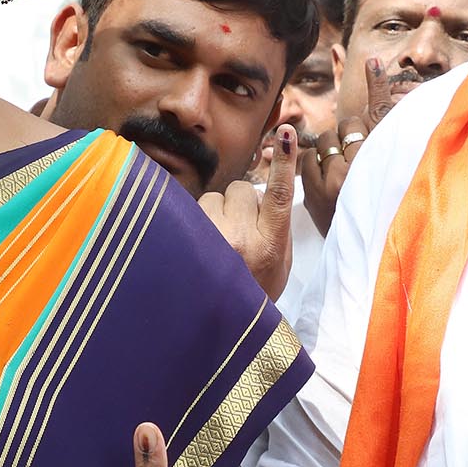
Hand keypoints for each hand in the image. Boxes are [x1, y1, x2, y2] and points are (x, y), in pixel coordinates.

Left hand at [199, 124, 295, 299]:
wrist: (218, 331)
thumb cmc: (254, 293)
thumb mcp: (280, 265)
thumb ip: (275, 226)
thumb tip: (265, 191)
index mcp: (270, 246)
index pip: (280, 195)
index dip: (284, 162)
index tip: (284, 135)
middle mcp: (240, 240)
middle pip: (242, 190)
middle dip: (240, 204)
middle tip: (239, 233)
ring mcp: (209, 240)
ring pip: (213, 199)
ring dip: (215, 214)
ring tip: (216, 245)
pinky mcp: (183, 242)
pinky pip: (190, 212)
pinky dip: (195, 224)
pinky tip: (198, 247)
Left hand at [300, 60, 398, 237]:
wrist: (367, 262)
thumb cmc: (386, 218)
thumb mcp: (395, 178)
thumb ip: (392, 140)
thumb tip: (385, 89)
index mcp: (390, 161)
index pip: (382, 111)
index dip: (377, 85)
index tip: (371, 63)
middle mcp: (365, 167)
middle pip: (348, 126)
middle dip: (349, 134)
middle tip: (355, 156)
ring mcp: (338, 182)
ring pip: (325, 141)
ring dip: (329, 149)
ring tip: (340, 170)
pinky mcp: (317, 197)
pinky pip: (306, 162)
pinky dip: (310, 164)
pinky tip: (321, 175)